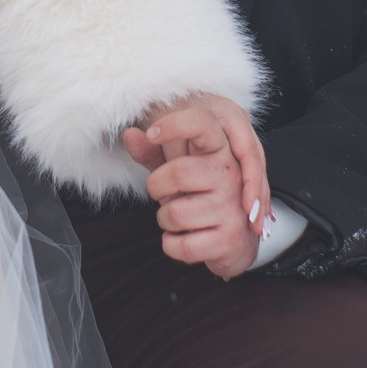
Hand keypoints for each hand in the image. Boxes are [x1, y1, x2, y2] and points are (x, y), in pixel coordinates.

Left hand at [125, 95, 269, 279]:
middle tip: (161, 193)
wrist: (236, 240)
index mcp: (220, 149)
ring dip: (164, 220)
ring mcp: (233, 207)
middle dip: (156, 187)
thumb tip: (130, 134)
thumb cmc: (201, 197)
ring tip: (176, 218)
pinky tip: (181, 239)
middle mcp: (231, 174)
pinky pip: (182, 245)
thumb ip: (153, 153)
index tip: (152, 133)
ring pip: (175, 213)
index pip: (203, 122)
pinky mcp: (230, 238)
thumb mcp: (178, 170)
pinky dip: (171, 245)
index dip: (174, 124)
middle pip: (178, 171)